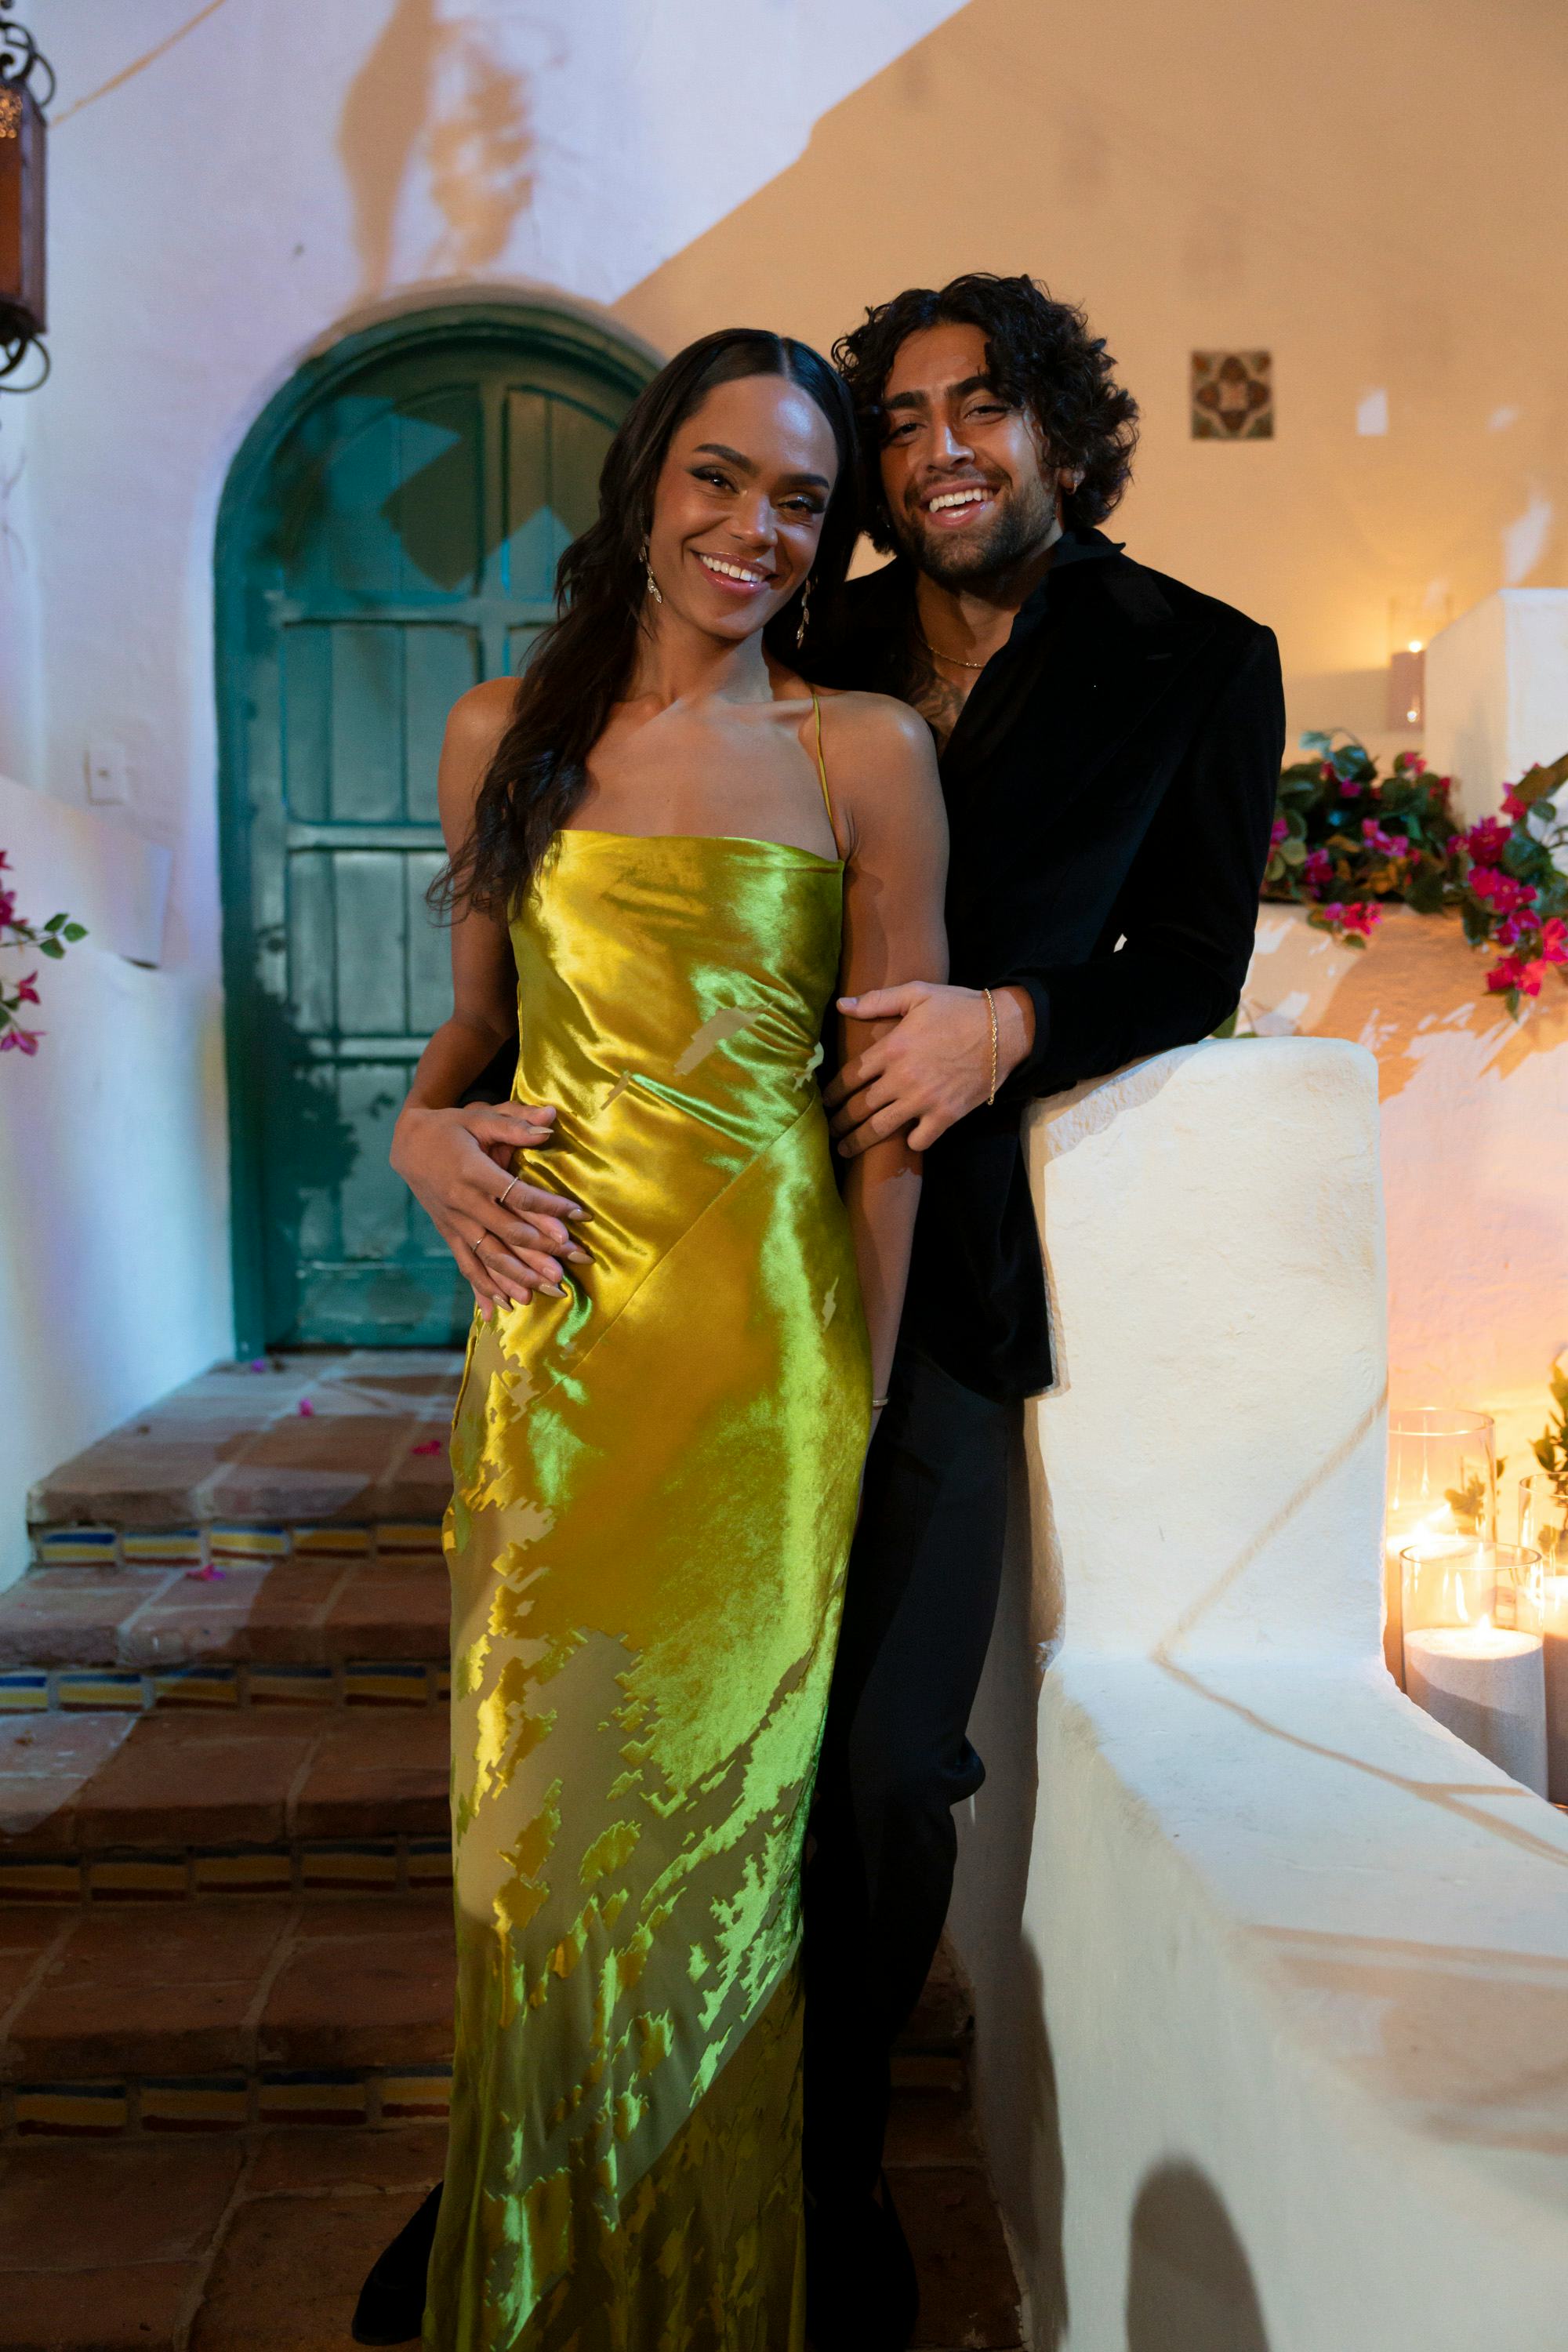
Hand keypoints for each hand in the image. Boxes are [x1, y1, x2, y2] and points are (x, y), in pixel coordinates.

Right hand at [391, 1101, 588, 1308]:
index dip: (548, 1207)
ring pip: (487, 1255)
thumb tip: (551, 1118)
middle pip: (507, 1232)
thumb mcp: (480, 1117)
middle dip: (542, 1251)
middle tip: (573, 1264)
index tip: (579, 1216)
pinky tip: (502, 1308)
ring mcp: (453, 1222)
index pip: (516, 1194)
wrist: (407, 1143)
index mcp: (473, 1172)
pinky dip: (483, 1287)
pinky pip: (466, 1264)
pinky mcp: (448, 1233)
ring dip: (517, 1276)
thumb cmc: (451, 1127)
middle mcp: (462, 1201)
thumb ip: (515, 1122)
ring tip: (546, 1291)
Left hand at [825, 981, 1033, 1155]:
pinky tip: (903, 1142)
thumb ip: (877, 1001)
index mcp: (892, 1048)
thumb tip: (841, 1005)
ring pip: (881, 1128)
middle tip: (828, 1130)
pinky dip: (910, 1143)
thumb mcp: (917, 993)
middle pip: (859, 1107)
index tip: (823, 1101)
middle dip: (839, 1121)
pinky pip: (920, 1139)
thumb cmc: (959, 1008)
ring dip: (859, 1141)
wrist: (1004, 1029)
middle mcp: (902, 1078)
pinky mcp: (946, 1115)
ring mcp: (924, 1100)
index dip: (832, 1091)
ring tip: (845, 1149)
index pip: (850, 1075)